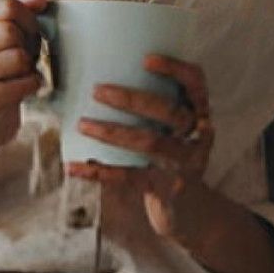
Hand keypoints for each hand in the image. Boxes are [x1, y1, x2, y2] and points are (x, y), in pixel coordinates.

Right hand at [0, 0, 49, 156]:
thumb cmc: (2, 71)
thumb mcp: (12, 32)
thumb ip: (25, 6)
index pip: (7, 6)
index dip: (29, 19)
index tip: (29, 33)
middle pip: (10, 32)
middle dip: (29, 45)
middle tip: (25, 58)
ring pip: (16, 57)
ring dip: (29, 67)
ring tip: (21, 73)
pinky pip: (21, 83)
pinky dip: (31, 85)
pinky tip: (22, 89)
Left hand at [65, 54, 216, 241]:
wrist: (192, 212)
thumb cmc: (173, 158)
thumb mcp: (177, 131)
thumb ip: (156, 106)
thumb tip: (103, 74)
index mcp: (199, 115)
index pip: (196, 84)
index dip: (176, 70)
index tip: (146, 59)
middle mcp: (196, 137)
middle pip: (170, 113)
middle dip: (133, 99)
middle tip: (98, 91)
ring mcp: (181, 165)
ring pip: (149, 142)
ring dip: (112, 132)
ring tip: (82, 123)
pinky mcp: (163, 188)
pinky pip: (128, 177)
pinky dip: (98, 171)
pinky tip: (74, 166)